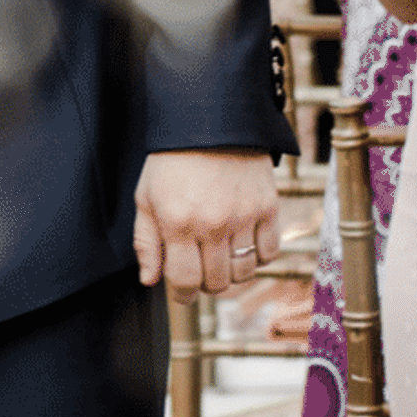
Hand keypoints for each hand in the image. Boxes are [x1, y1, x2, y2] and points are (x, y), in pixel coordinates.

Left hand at [135, 150, 280, 295]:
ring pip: (244, 273)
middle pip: (216, 283)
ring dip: (232, 274)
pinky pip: (269, 252)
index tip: (181, 294)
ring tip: (222, 259)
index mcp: (178, 223)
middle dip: (205, 285)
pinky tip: (245, 246)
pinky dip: (258, 257)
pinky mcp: (268, 207)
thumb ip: (146, 242)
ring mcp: (243, 217)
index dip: (181, 296)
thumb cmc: (172, 160)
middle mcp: (213, 225)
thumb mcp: (146, 197)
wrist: (211, 120)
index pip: (184, 282)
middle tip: (200, 271)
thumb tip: (150, 280)